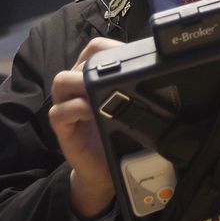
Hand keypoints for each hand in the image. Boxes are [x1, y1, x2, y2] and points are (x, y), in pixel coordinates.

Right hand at [49, 37, 122, 218]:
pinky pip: (59, 111)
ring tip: (102, 95)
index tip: (134, 60)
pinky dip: (76, 109)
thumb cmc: (118, 137)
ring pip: (62, 80)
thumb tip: (160, 75)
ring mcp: (66, 106)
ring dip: (83, 84)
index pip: (95, 49)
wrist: (104, 172)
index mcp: (92, 78)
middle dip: (99, 68)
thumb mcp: (130, 110)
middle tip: (120, 81)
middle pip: (80, 62)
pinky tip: (93, 113)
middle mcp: (77, 88)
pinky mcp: (61, 127)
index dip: (111, 48)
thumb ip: (135, 91)